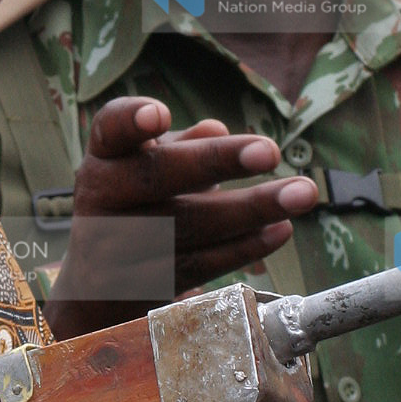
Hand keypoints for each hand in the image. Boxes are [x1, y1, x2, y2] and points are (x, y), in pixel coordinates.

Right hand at [45, 100, 317, 339]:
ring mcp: (120, 247)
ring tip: (303, 193)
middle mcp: (103, 198)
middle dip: (216, 162)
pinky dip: (245, 246)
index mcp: (105, 158)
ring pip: (189, 225)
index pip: (109, 130)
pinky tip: (280, 229)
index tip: (161, 114)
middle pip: (157, 176)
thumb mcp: (142, 168)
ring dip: (252, 209)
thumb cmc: (132, 206)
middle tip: (270, 150)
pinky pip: (201, 264)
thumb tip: (216, 129)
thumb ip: (179, 146)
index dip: (131, 120)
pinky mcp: (145, 287)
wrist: (97, 285)